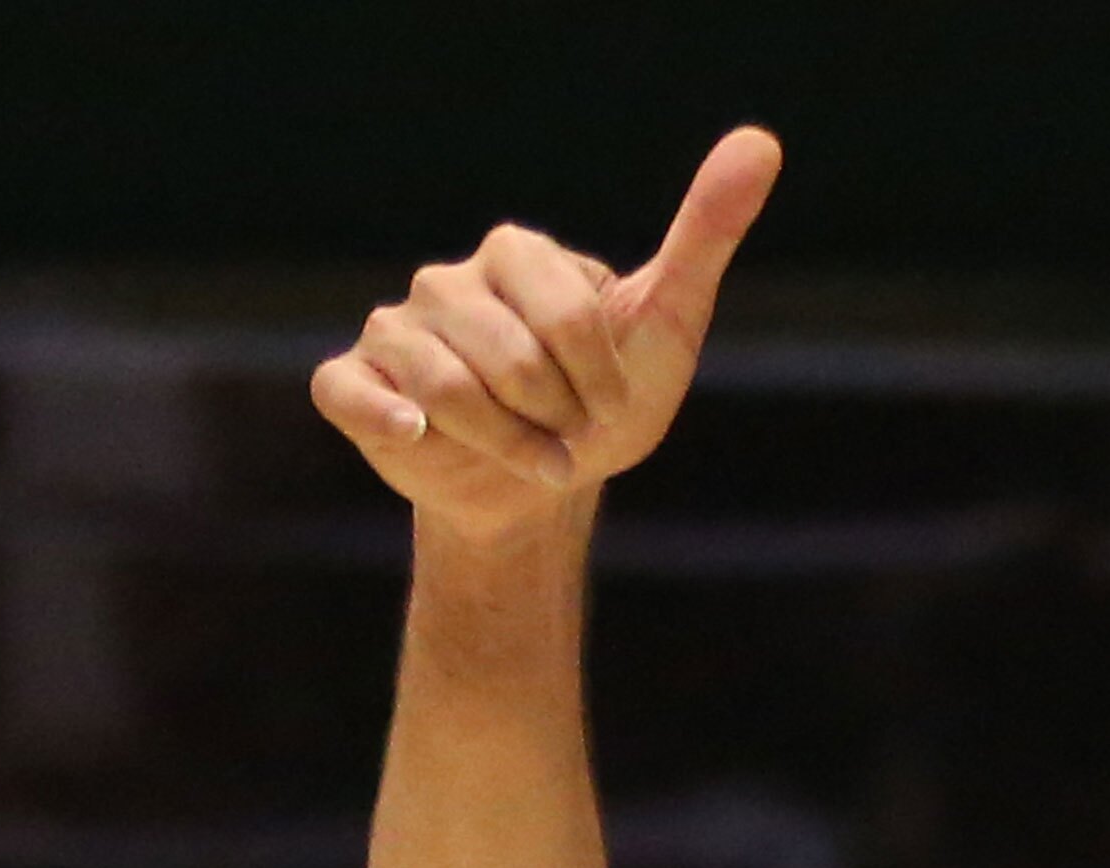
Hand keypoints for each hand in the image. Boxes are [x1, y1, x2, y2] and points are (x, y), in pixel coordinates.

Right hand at [309, 128, 782, 542]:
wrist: (548, 485)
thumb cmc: (606, 401)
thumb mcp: (668, 321)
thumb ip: (705, 233)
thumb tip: (760, 141)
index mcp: (516, 254)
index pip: (562, 317)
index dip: (597, 383)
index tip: (611, 410)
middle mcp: (448, 281)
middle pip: (504, 359)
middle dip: (552, 420)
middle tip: (568, 440)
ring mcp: (398, 329)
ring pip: (440, 387)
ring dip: (502, 445)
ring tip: (533, 463)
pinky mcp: (357, 380)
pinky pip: (349, 387)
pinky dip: (383, 413)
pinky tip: (416, 433)